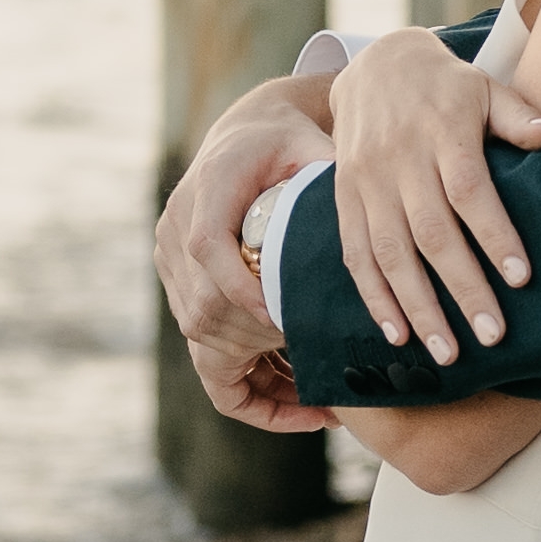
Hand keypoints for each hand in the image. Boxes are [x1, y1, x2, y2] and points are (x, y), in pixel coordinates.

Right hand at [154, 81, 334, 425]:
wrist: (245, 139)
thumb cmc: (287, 143)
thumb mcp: (311, 144)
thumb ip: (330, 173)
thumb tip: (368, 214)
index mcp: (206, 191)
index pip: (206, 245)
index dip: (241, 289)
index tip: (284, 322)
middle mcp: (176, 232)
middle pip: (206, 307)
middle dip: (264, 341)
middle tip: (326, 363)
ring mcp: (171, 265)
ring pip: (203, 338)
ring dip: (259, 368)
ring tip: (321, 390)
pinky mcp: (179, 289)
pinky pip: (201, 357)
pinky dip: (244, 388)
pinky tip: (294, 402)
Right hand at [326, 14, 540, 355]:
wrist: (375, 64)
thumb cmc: (446, 85)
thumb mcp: (485, 87)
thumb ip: (518, 115)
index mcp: (441, 130)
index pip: (469, 190)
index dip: (494, 234)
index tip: (521, 277)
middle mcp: (399, 158)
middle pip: (431, 233)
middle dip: (462, 289)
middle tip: (492, 335)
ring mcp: (366, 180)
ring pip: (390, 252)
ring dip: (417, 306)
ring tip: (447, 352)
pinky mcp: (342, 196)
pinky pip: (354, 252)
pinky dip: (373, 296)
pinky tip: (397, 333)